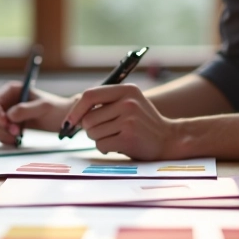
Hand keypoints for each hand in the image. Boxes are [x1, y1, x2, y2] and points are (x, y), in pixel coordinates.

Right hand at [0, 82, 72, 144]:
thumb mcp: (43, 107)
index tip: (7, 124)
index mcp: (11, 90)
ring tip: (18, 138)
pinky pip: (0, 134)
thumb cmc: (56, 110)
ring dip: (3, 135)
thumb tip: (9, 116)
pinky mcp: (10, 125)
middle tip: (17, 134)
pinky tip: (17, 140)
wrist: (63, 120)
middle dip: (2, 127)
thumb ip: (25, 110)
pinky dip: (5, 139)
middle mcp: (6, 100)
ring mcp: (7, 113)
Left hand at [62, 84, 179, 160]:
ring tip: (115, 137)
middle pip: (88, 118)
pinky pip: (101, 145)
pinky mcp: (129, 137)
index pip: (89, 95)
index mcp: (126, 90)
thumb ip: (106, 103)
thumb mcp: (129, 103)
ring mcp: (129, 120)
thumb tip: (73, 114)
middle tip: (105, 132)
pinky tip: (118, 145)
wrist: (169, 139)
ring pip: (92, 133)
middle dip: (90, 129)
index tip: (69, 122)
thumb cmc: (142, 123)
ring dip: (99, 139)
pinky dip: (105, 148)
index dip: (75, 110)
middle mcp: (128, 102)